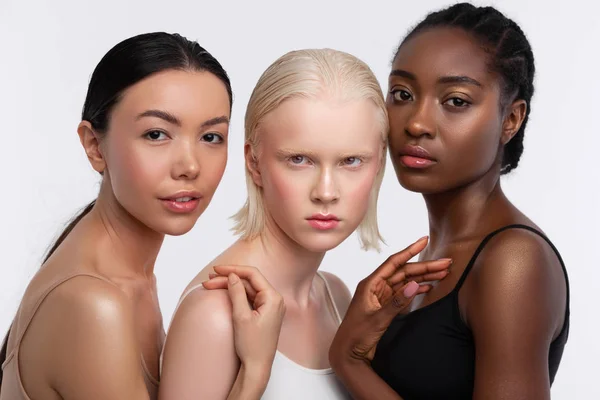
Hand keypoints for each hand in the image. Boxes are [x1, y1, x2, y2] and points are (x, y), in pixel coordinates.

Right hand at [203, 265, 284, 376]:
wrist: (257, 367)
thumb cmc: (252, 345)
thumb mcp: (241, 317)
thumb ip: (237, 293)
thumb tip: (232, 276)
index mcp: (273, 298)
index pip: (252, 274)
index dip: (233, 269)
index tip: (216, 270)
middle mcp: (274, 299)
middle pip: (249, 281)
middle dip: (228, 278)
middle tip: (208, 280)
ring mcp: (270, 306)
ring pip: (248, 289)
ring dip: (230, 286)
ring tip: (211, 284)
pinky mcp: (264, 312)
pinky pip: (250, 298)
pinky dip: (237, 294)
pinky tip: (224, 291)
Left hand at [329, 237, 450, 368]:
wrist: (348, 353)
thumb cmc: (356, 336)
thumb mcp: (378, 319)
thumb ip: (397, 303)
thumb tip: (414, 284)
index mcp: (370, 284)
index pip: (394, 262)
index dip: (410, 250)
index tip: (424, 240)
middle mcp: (376, 287)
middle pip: (404, 272)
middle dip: (425, 267)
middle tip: (446, 263)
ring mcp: (381, 297)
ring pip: (406, 282)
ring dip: (423, 278)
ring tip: (443, 274)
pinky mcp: (385, 306)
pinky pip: (403, 294)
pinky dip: (416, 290)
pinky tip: (428, 288)